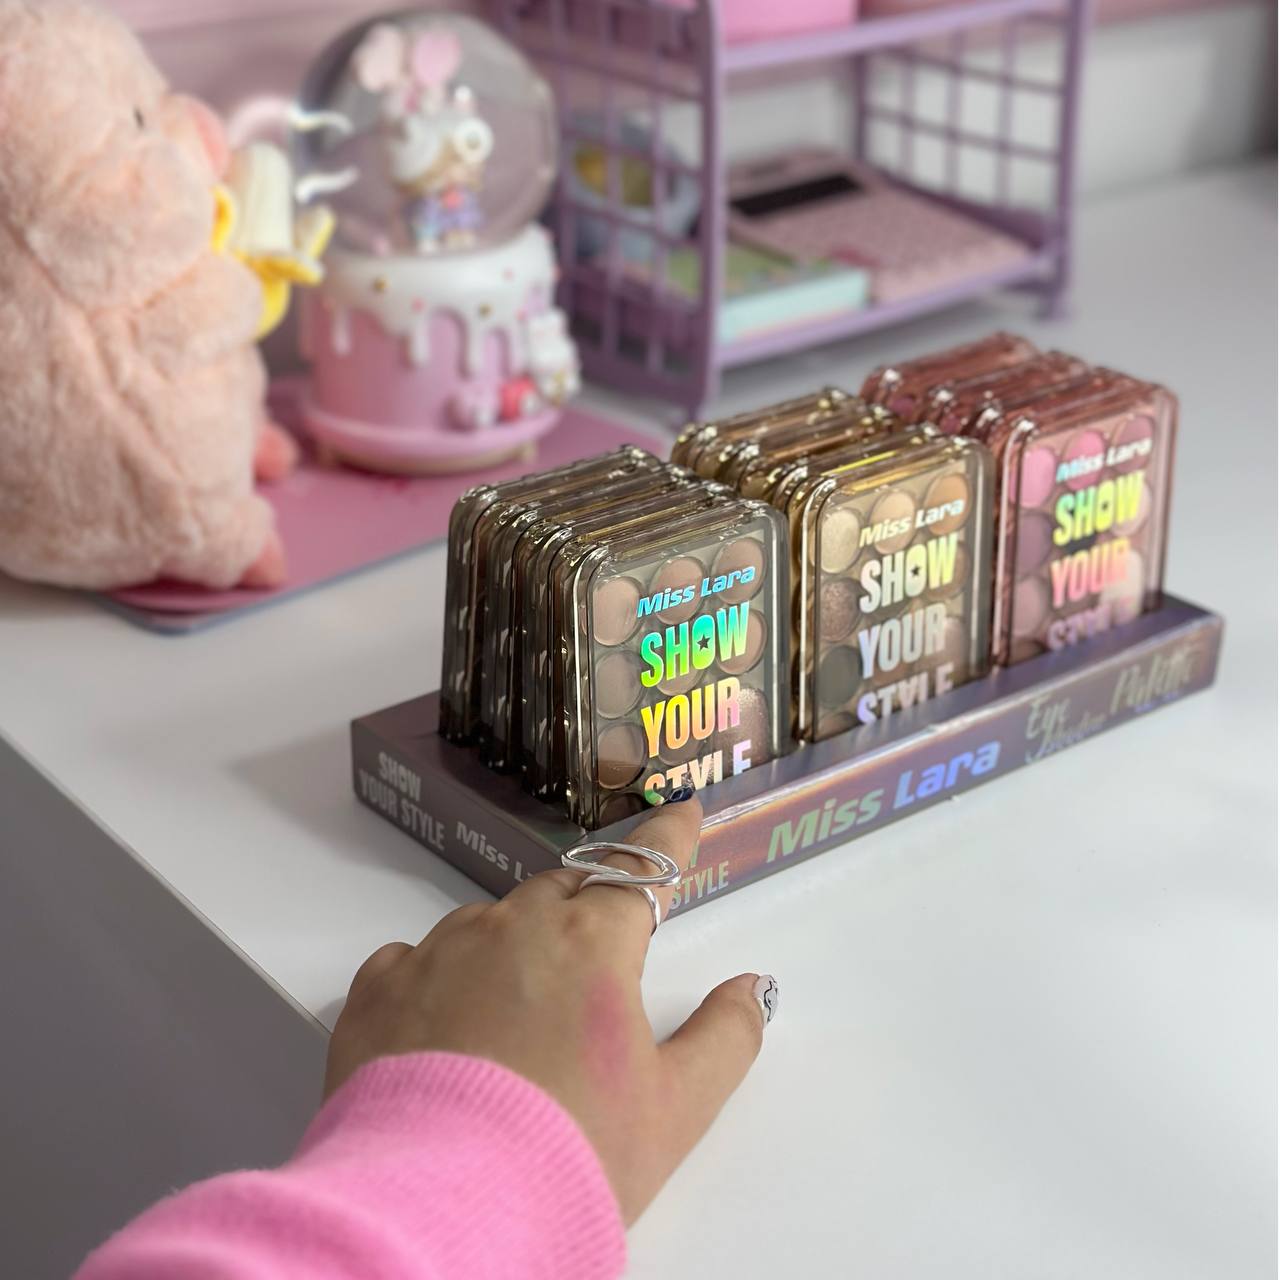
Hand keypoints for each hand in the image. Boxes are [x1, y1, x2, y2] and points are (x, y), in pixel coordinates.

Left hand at [325, 794, 776, 1223]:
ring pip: (489, 924)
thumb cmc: (568, 1155)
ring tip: (519, 1018)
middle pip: (563, 892)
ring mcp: (438, 952)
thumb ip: (726, 1036)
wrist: (438, 1210)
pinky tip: (446, 1027)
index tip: (683, 813)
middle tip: (601, 950)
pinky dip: (440, 977)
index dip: (670, 837)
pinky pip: (416, 959)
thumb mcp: (676, 1108)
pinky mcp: (378, 990)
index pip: (642, 868)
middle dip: (588, 905)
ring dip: (513, 947)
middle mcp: (512, 928)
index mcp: (591, 943)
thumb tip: (752, 988)